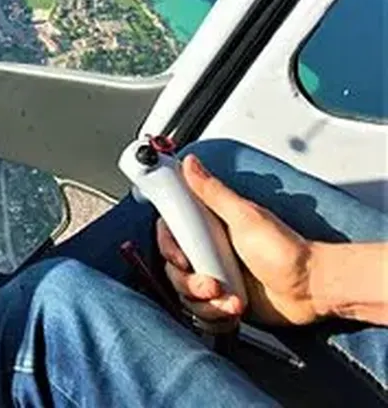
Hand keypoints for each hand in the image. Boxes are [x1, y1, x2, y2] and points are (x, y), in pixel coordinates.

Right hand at [156, 154, 320, 326]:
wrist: (312, 289)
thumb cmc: (285, 251)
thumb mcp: (245, 217)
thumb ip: (213, 191)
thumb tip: (190, 162)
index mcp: (207, 228)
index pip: (170, 234)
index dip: (169, 247)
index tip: (181, 257)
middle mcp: (207, 252)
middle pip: (174, 268)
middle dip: (189, 283)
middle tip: (212, 284)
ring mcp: (215, 277)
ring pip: (186, 294)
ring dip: (205, 303)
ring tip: (230, 300)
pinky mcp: (224, 301)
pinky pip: (203, 314)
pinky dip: (215, 317)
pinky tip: (234, 310)